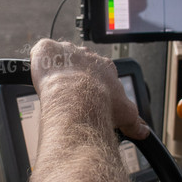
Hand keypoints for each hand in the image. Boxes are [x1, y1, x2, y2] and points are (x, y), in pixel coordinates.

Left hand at [30, 39, 148, 139]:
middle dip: (75, 77)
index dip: (94, 84)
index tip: (89, 96)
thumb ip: (135, 121)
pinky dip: (39, 61)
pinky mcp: (46, 50)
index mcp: (105, 67)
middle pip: (79, 64)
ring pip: (60, 58)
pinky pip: (41, 51)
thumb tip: (142, 131)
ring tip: (54, 88)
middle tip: (70, 94)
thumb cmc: (100, 104)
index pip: (100, 72)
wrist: (76, 99)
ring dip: (57, 69)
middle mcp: (87, 56)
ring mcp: (66, 51)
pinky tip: (40, 74)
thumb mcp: (126, 114)